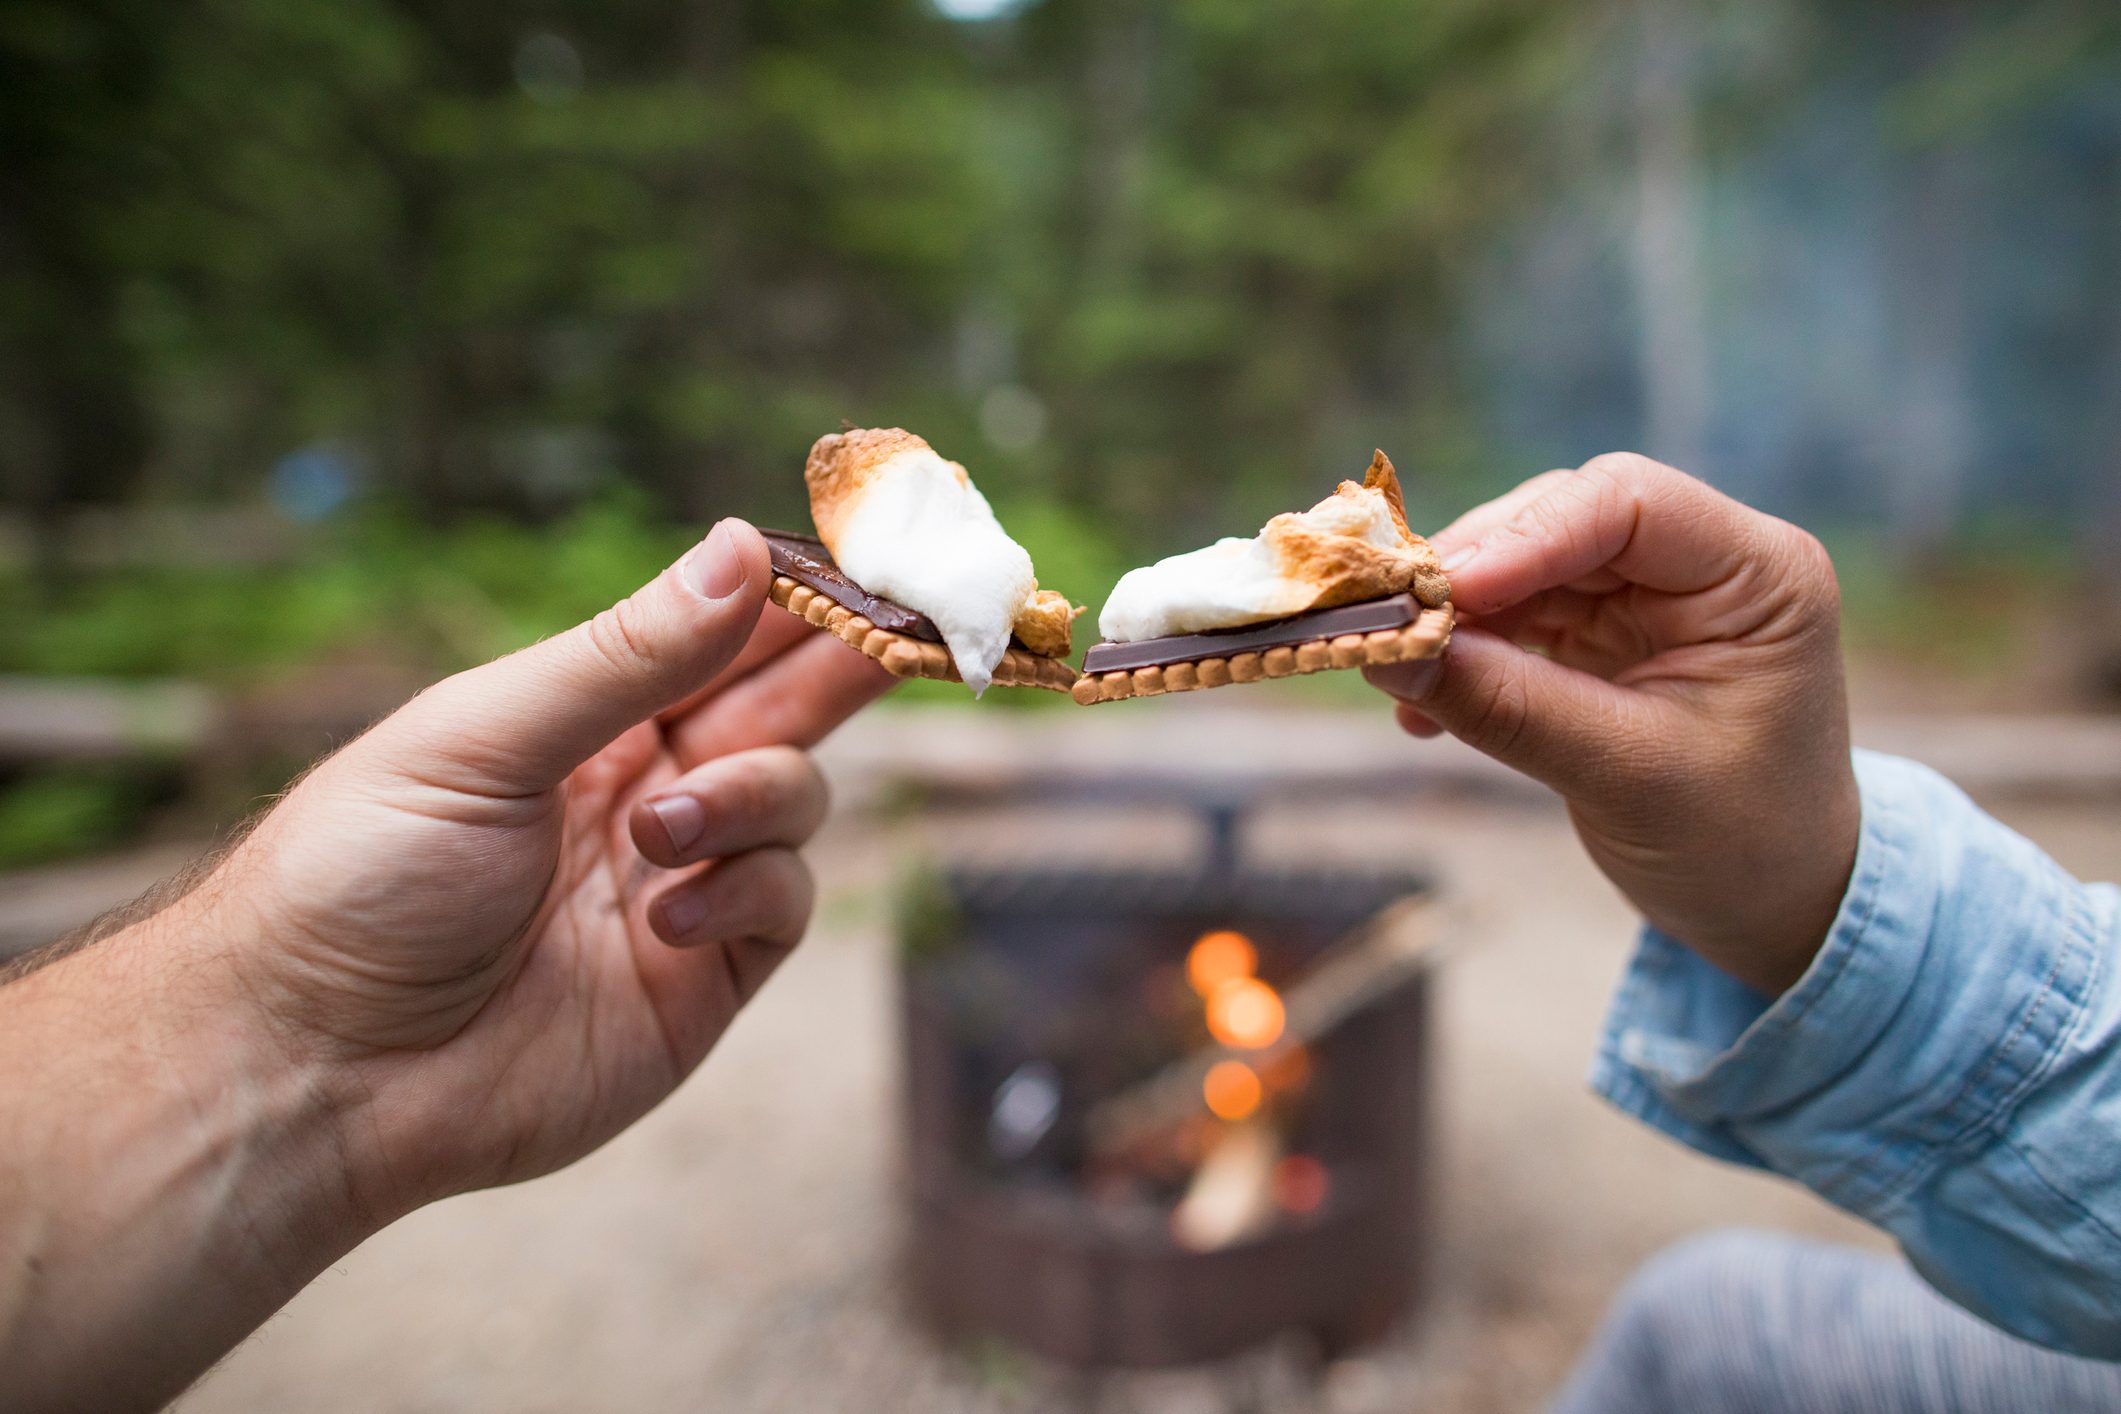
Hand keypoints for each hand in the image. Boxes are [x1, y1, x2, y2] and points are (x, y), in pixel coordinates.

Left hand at [183, 519, 892, 1211]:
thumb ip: (628, 655)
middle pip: (782, 704)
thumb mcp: (485, 739)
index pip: (715, 632)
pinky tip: (665, 916)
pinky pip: (781, 903)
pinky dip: (745, 890)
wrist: (317, 1070)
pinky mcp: (702, 977)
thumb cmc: (361, 877)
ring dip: (750, 797)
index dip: (790, 593)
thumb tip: (742, 547)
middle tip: (909, 628)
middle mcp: (644, 786)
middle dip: (843, 662)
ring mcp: (680, 881)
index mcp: (583, 714)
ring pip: (794, 798)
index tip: (865, 554)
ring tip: (659, 833)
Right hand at [1366, 454, 1858, 993]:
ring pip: (1523, 564)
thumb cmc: (1738, 843)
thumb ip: (1510, 707)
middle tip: (1389, 625)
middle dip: (1470, 572)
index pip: (1627, 502)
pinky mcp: (1601, 634)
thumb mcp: (1626, 775)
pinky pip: (1512, 616)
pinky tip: (1422, 708)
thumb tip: (1389, 652)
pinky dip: (1461, 654)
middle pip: (1561, 520)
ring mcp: (1648, 595)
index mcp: (1759, 574)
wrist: (1771, 904)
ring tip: (1399, 674)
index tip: (1444, 593)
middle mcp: (1704, 563)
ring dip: (1453, 617)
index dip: (1526, 535)